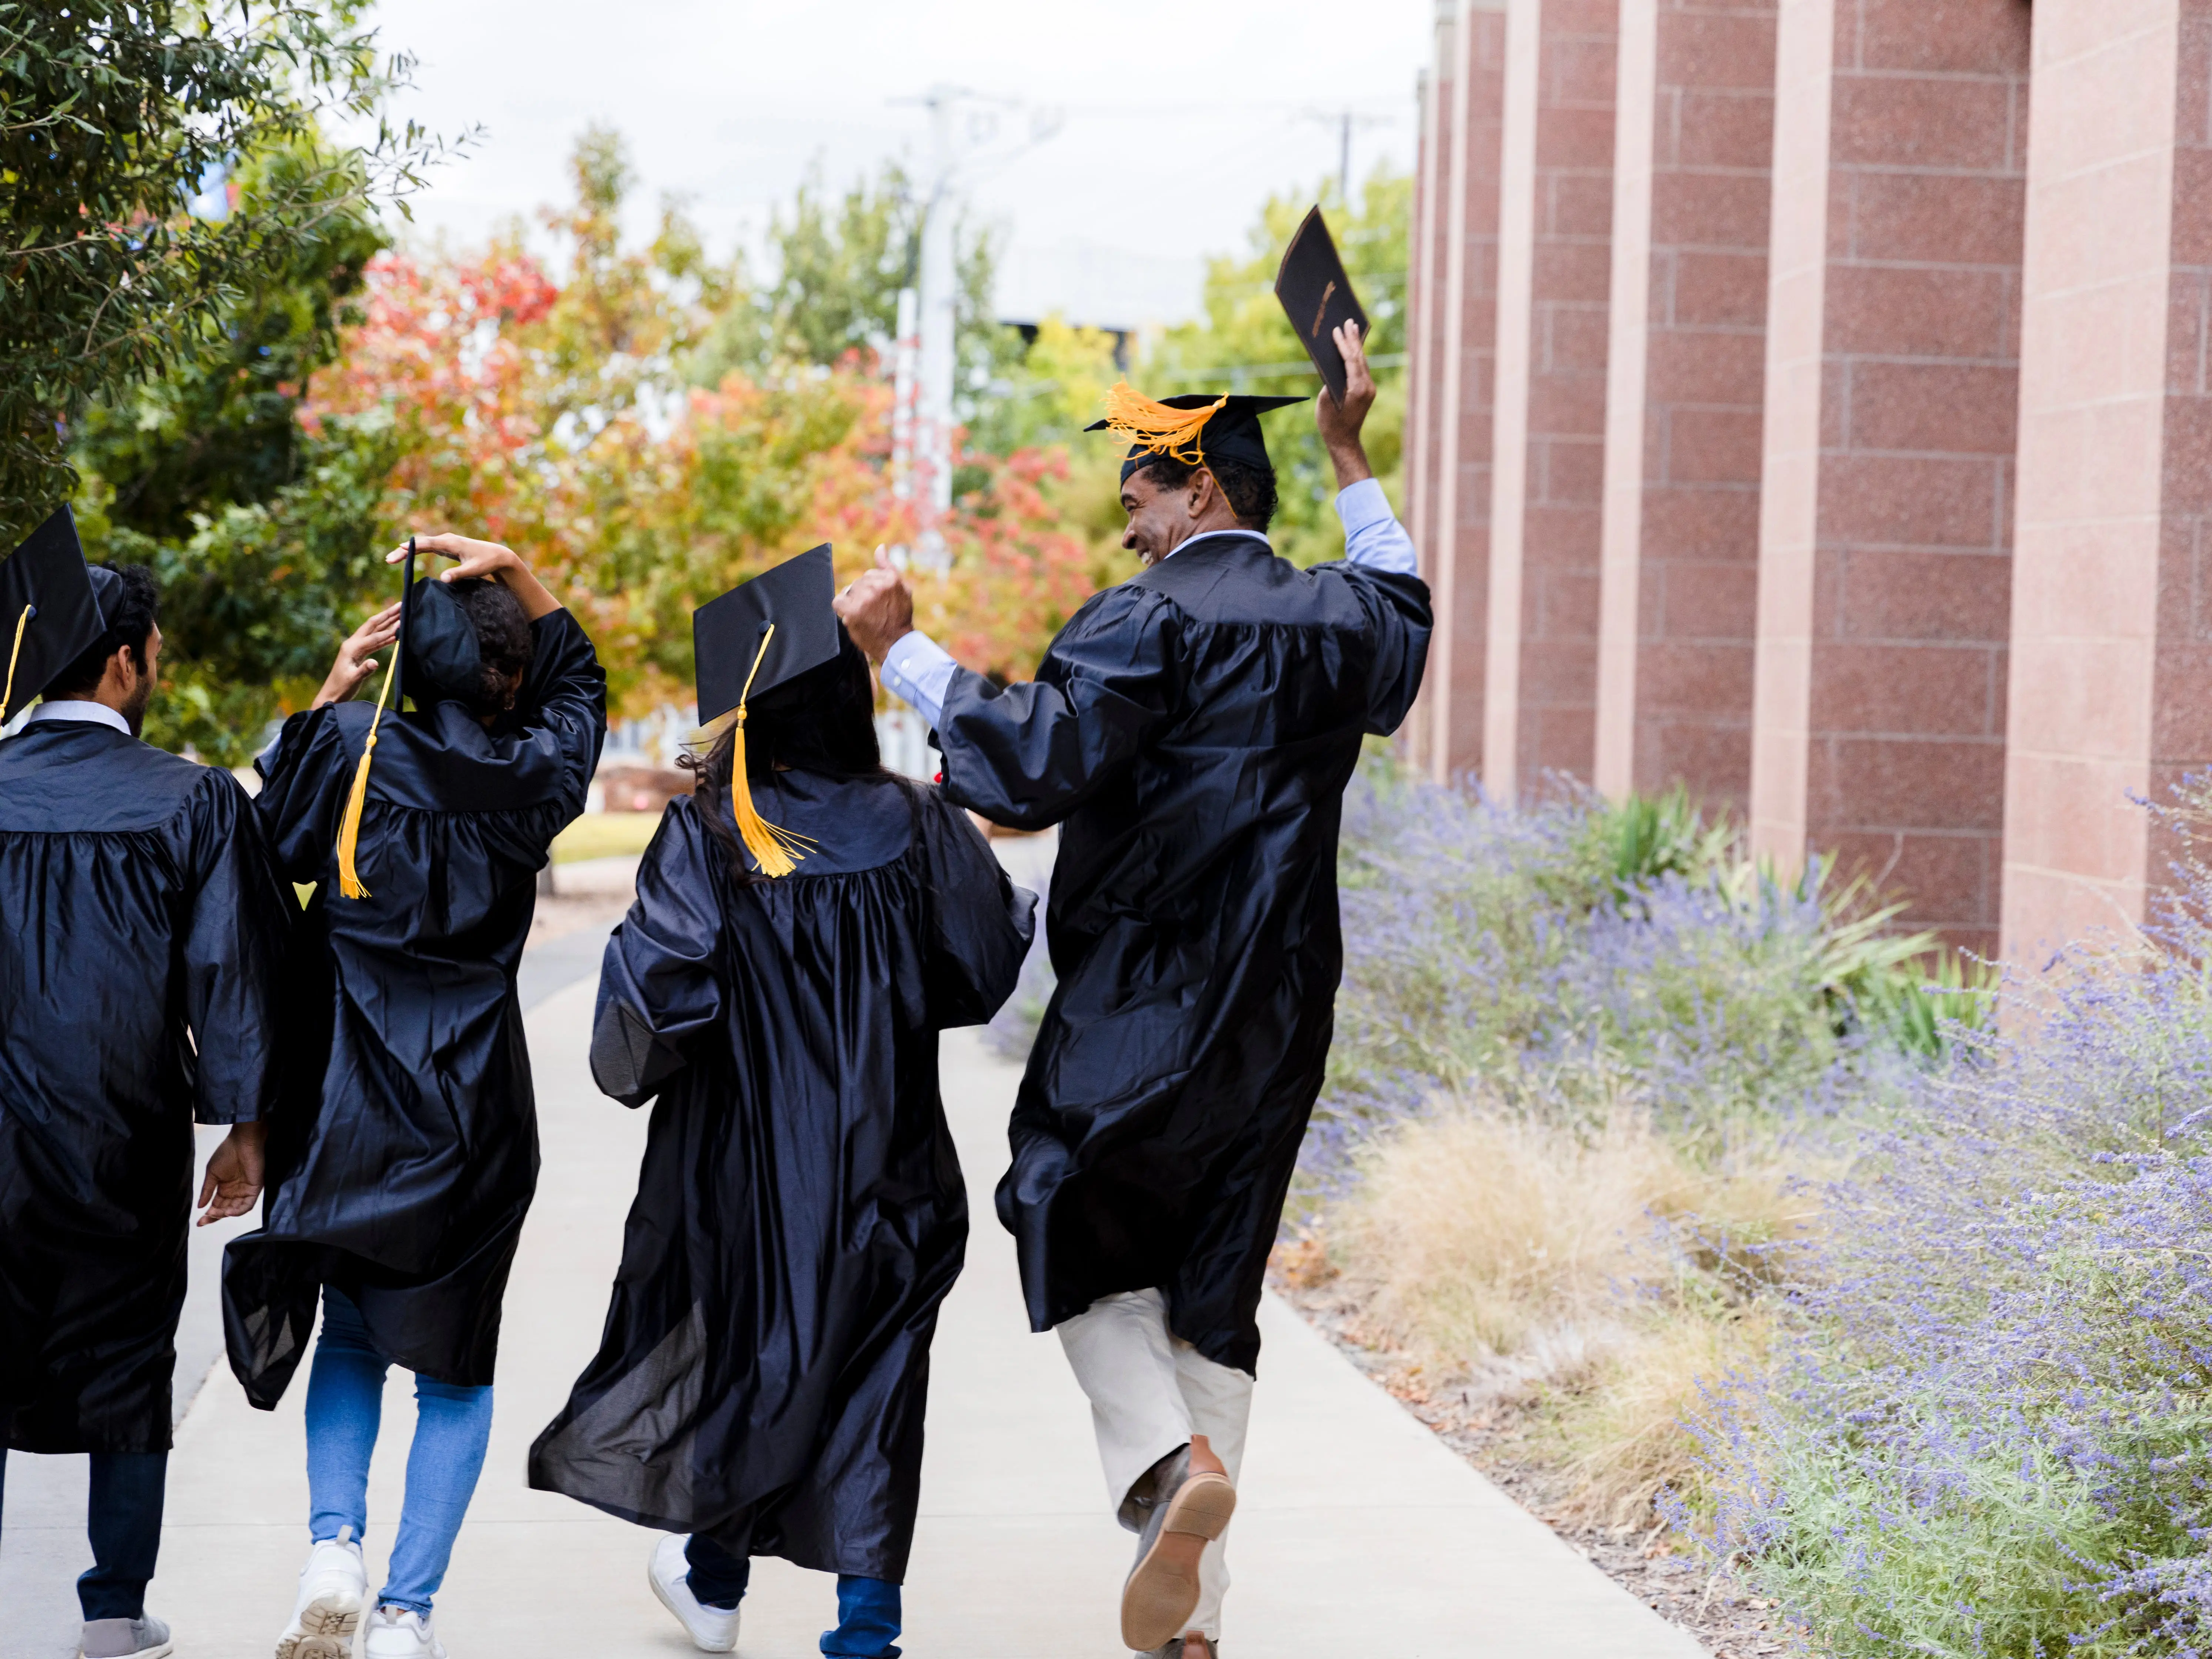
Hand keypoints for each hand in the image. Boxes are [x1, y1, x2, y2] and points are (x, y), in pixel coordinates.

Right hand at [196, 1121, 266, 1225]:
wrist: (241, 1143)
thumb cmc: (226, 1154)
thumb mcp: (212, 1175)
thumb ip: (207, 1191)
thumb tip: (200, 1206)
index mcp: (224, 1188)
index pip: (217, 1206)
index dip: (208, 1215)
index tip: (199, 1222)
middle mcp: (235, 1191)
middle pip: (225, 1210)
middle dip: (215, 1217)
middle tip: (205, 1220)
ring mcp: (245, 1191)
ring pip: (236, 1209)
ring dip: (226, 1214)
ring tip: (216, 1214)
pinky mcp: (255, 1189)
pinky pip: (248, 1204)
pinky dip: (239, 1210)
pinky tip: (229, 1212)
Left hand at [312, 601, 401, 708]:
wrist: (331, 694)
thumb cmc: (342, 688)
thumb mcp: (353, 680)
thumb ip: (365, 670)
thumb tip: (375, 662)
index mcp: (351, 648)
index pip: (373, 637)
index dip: (388, 630)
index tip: (402, 622)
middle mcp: (353, 643)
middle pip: (373, 625)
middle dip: (387, 615)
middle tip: (401, 605)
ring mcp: (356, 647)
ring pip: (375, 631)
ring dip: (388, 622)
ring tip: (401, 614)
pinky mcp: (360, 653)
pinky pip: (375, 641)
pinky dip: (385, 636)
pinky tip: (395, 633)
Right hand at [391, 532, 560, 620]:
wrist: (498, 556)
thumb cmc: (486, 562)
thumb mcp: (473, 570)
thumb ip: (458, 574)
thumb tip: (443, 579)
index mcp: (450, 542)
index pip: (426, 544)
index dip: (410, 548)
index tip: (397, 552)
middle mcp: (446, 539)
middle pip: (420, 543)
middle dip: (403, 550)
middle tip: (388, 559)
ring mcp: (445, 542)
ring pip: (422, 545)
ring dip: (407, 551)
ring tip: (392, 559)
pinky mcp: (447, 547)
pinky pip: (428, 548)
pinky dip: (416, 551)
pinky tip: (406, 557)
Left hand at [833, 547, 915, 661]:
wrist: (896, 644)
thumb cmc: (899, 617)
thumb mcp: (902, 589)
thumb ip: (889, 567)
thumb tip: (880, 547)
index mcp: (890, 579)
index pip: (870, 575)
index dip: (873, 590)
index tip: (880, 603)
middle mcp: (878, 586)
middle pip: (859, 583)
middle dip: (863, 595)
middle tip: (873, 611)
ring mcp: (865, 598)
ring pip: (849, 591)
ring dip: (854, 602)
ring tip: (865, 615)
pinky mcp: (853, 611)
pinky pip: (838, 601)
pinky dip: (842, 609)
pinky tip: (852, 616)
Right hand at [1316, 320, 1377, 488]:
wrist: (1344, 441)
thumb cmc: (1331, 423)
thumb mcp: (1325, 400)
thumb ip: (1330, 381)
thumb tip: (1334, 363)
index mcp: (1357, 389)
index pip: (1351, 360)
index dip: (1343, 344)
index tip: (1337, 329)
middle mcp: (1368, 387)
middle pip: (1360, 357)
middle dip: (1354, 339)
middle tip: (1350, 322)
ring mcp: (1370, 389)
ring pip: (1363, 362)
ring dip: (1357, 346)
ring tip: (1353, 329)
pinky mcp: (1368, 391)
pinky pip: (1362, 369)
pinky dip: (1357, 357)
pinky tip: (1354, 348)